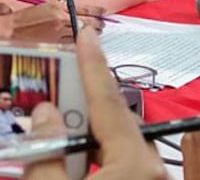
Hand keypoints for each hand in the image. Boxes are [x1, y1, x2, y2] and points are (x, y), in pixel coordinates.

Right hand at [9, 2, 104, 41]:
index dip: (97, 10)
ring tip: (96, 33)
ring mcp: (58, 33)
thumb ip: (61, 7)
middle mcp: (60, 20)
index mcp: (58, 7)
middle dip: (97, 23)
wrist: (10, 30)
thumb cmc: (24, 17)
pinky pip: (72, 43)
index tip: (104, 11)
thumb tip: (75, 10)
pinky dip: (78, 42)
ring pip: (81, 34)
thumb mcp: (45, 5)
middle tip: (102, 23)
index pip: (84, 8)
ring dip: (90, 33)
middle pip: (87, 22)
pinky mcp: (55, 44)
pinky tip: (82, 42)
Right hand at [24, 26, 167, 178]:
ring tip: (55, 135)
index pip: (108, 104)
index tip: (86, 34)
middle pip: (115, 124)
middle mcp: (154, 173)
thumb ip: (45, 152)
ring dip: (88, 137)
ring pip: (120, 147)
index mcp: (136, 166)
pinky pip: (126, 168)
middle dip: (84, 105)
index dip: (92, 66)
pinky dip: (99, 158)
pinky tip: (73, 164)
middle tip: (56, 91)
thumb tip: (47, 115)